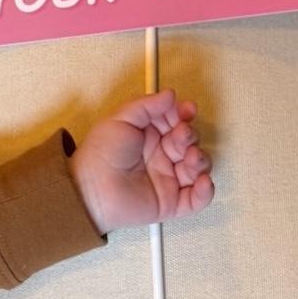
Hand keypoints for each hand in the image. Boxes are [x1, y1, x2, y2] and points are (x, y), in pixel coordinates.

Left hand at [68, 89, 213, 233]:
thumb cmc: (101, 153)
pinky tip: (202, 181)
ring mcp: (168, 180)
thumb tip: (171, 95)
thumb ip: (147, 105)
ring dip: (201, 160)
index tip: (187, 110)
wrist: (91, 188)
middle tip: (180, 136)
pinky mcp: (171, 203)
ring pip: (198, 168)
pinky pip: (197, 199)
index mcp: (150, 136)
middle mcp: (161, 156)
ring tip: (190, 158)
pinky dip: (206, 191)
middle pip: (190, 143)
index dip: (185, 115)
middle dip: (190, 137)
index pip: (177, 122)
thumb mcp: (120, 119)